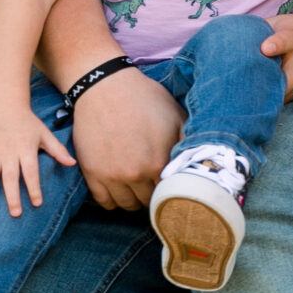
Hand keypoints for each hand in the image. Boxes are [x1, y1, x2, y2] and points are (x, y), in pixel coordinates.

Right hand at [0, 107, 75, 218]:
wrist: (5, 108)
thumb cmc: (28, 124)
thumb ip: (58, 150)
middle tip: (15, 214)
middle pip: (9, 177)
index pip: (30, 171)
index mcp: (25, 148)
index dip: (34, 187)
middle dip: (11, 196)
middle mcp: (7, 152)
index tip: (37, 203)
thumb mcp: (45, 134)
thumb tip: (72, 163)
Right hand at [69, 68, 182, 209]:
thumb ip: (188, 143)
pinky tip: (119, 189)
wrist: (105, 86)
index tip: (171, 184)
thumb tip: (200, 165)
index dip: (173, 189)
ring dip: (134, 200)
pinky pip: (104, 202)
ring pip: (127, 206)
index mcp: (159, 162)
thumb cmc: (143, 98)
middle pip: (150, 202)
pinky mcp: (92, 173)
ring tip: (137, 186)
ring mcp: (111, 175)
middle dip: (154, 194)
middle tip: (153, 184)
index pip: (172, 193)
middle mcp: (136, 173)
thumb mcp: (176, 116)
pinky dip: (113, 200)